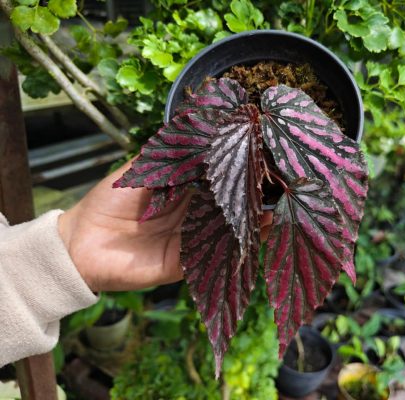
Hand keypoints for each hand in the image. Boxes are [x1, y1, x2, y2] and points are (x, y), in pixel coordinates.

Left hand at [58, 161, 274, 292]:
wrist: (83, 244)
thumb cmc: (110, 201)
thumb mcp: (140, 169)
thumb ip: (168, 155)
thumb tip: (202, 132)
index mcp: (184, 189)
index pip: (219, 177)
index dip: (239, 168)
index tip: (263, 155)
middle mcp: (195, 212)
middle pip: (231, 202)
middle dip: (255, 193)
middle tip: (283, 179)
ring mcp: (195, 238)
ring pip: (231, 228)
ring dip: (255, 217)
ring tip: (281, 202)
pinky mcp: (189, 262)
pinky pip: (219, 253)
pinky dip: (241, 243)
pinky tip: (261, 229)